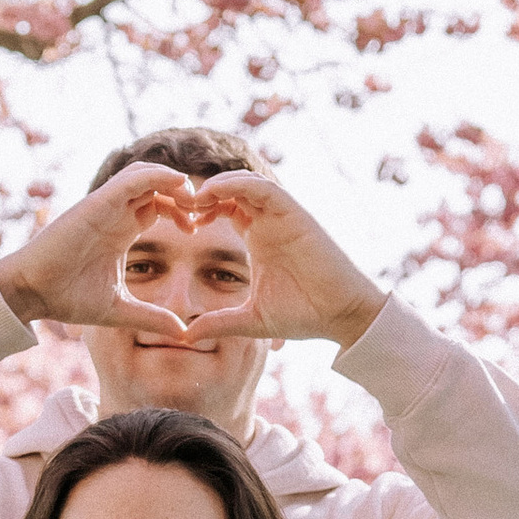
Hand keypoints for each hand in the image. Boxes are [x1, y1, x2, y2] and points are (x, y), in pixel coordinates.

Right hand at [0, 168, 198, 329]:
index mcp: (121, 230)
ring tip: (193, 199)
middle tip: (202, 212)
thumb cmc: (67, 298)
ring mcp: (106, 205)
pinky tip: (178, 185)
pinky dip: (158, 176)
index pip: (159, 206)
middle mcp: (115, 213)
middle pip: (157, 186)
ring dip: (174, 181)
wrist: (32, 292)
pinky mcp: (97, 203)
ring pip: (147, 174)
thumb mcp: (120, 309)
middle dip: (184, 194)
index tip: (197, 230)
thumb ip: (151, 317)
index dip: (182, 212)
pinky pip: (132, 179)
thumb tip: (183, 332)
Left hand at [151, 175, 383, 349]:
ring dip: (216, 185)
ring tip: (191, 200)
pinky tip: (213, 195)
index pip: (223, 209)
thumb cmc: (304, 314)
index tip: (176, 223)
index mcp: (258, 237)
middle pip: (230, 189)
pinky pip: (262, 187)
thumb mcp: (251, 320)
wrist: (342, 315)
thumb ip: (219, 322)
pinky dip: (237, 185)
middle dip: (201, 193)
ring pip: (244, 181)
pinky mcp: (295, 213)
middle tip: (176, 206)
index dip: (198, 210)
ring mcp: (282, 215)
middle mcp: (269, 220)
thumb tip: (186, 337)